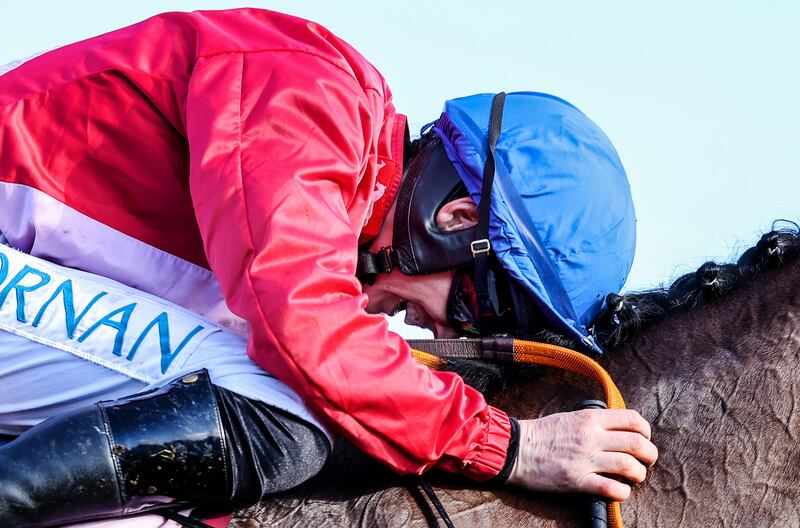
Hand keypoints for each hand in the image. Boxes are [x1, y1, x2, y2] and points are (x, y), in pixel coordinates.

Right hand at [506, 409, 657, 500]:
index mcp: (590, 418)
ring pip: (630, 466)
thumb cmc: (542, 434)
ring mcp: (585, 459)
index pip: (633, 419)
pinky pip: (612, 488)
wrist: (515, 449)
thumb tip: (619, 429)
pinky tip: (618, 490)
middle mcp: (591, 437)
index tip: (644, 439)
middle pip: (637, 444)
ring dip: (639, 474)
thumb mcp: (570, 416)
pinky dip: (622, 492)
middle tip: (646, 461)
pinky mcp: (578, 481)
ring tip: (633, 477)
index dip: (646, 431)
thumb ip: (595, 422)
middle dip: (649, 455)